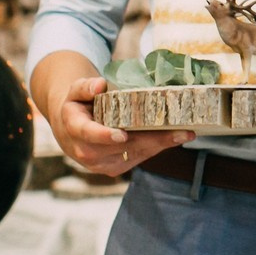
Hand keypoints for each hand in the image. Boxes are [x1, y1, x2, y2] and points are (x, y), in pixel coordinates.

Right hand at [49, 76, 192, 176]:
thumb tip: (99, 85)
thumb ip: (85, 87)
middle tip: (179, 132)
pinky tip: (174, 138)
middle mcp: (88, 152)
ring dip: (160, 145)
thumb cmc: (78, 107)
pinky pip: (138, 158)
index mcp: (76, 130)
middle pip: (123, 147)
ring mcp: (101, 164)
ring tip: (184, 134)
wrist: (71, 131)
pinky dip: (156, 148)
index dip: (105, 136)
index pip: (90, 134)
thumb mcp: (75, 92)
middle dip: (152, 140)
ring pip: (134, 155)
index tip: (122, 135)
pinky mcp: (114, 169)